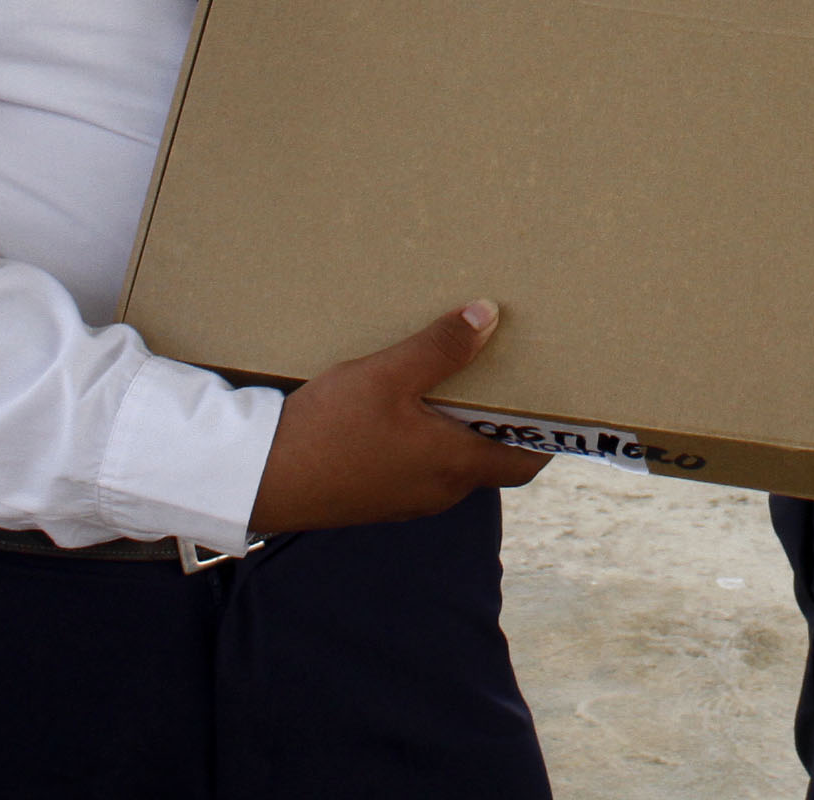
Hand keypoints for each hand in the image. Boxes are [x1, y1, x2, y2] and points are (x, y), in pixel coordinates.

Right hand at [246, 299, 549, 533]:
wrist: (258, 479)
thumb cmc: (328, 430)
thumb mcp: (387, 376)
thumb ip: (440, 348)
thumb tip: (488, 316)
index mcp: (455, 466)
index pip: (525, 460)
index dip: (546, 434)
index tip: (555, 396)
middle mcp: (440, 490)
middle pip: (492, 457)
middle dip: (503, 420)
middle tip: (507, 374)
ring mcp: (406, 497)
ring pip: (454, 461)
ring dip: (463, 427)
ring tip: (458, 378)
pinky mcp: (376, 495)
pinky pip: (420, 465)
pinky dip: (429, 437)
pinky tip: (408, 403)